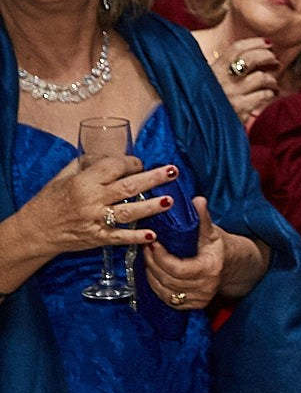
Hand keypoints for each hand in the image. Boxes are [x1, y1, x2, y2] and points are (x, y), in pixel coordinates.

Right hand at [15, 155, 173, 256]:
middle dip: (153, 178)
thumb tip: (110, 153)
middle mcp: (91, 200)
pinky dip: (136, 237)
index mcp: (83, 182)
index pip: (113, 167)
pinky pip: (120, 237)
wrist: (34, 231)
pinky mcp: (96, 238)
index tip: (140, 162)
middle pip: (128, 187)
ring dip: (151, 206)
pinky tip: (153, 234)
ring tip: (170, 200)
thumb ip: (86, 164)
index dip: (131, 162)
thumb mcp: (63, 176)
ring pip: (128, 212)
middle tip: (173, 172)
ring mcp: (95, 220)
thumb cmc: (49, 200)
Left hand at [145, 194, 226, 312]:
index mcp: (210, 269)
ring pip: (164, 291)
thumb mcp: (212, 232)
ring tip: (148, 258)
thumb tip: (198, 200)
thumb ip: (203, 218)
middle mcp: (206, 287)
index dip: (160, 257)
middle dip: (152, 263)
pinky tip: (153, 273)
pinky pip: (167, 299)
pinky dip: (156, 286)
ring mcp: (199, 299)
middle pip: (167, 279)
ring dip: (151, 275)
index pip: (177, 268)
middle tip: (145, 247)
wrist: (234, 266)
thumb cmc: (220, 247)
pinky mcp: (193, 306)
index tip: (152, 242)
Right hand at [209, 38, 278, 125]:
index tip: (268, 43)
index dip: (255, 43)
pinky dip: (270, 93)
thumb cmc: (206, 101)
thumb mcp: (209, 79)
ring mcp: (231, 95)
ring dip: (271, 79)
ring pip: (261, 78)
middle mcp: (221, 80)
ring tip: (272, 83)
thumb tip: (252, 52)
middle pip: (251, 59)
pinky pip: (263, 96)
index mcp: (213, 69)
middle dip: (267, 57)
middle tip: (274, 60)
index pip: (237, 49)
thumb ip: (225, 67)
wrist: (198, 126)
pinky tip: (269, 94)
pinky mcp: (240, 110)